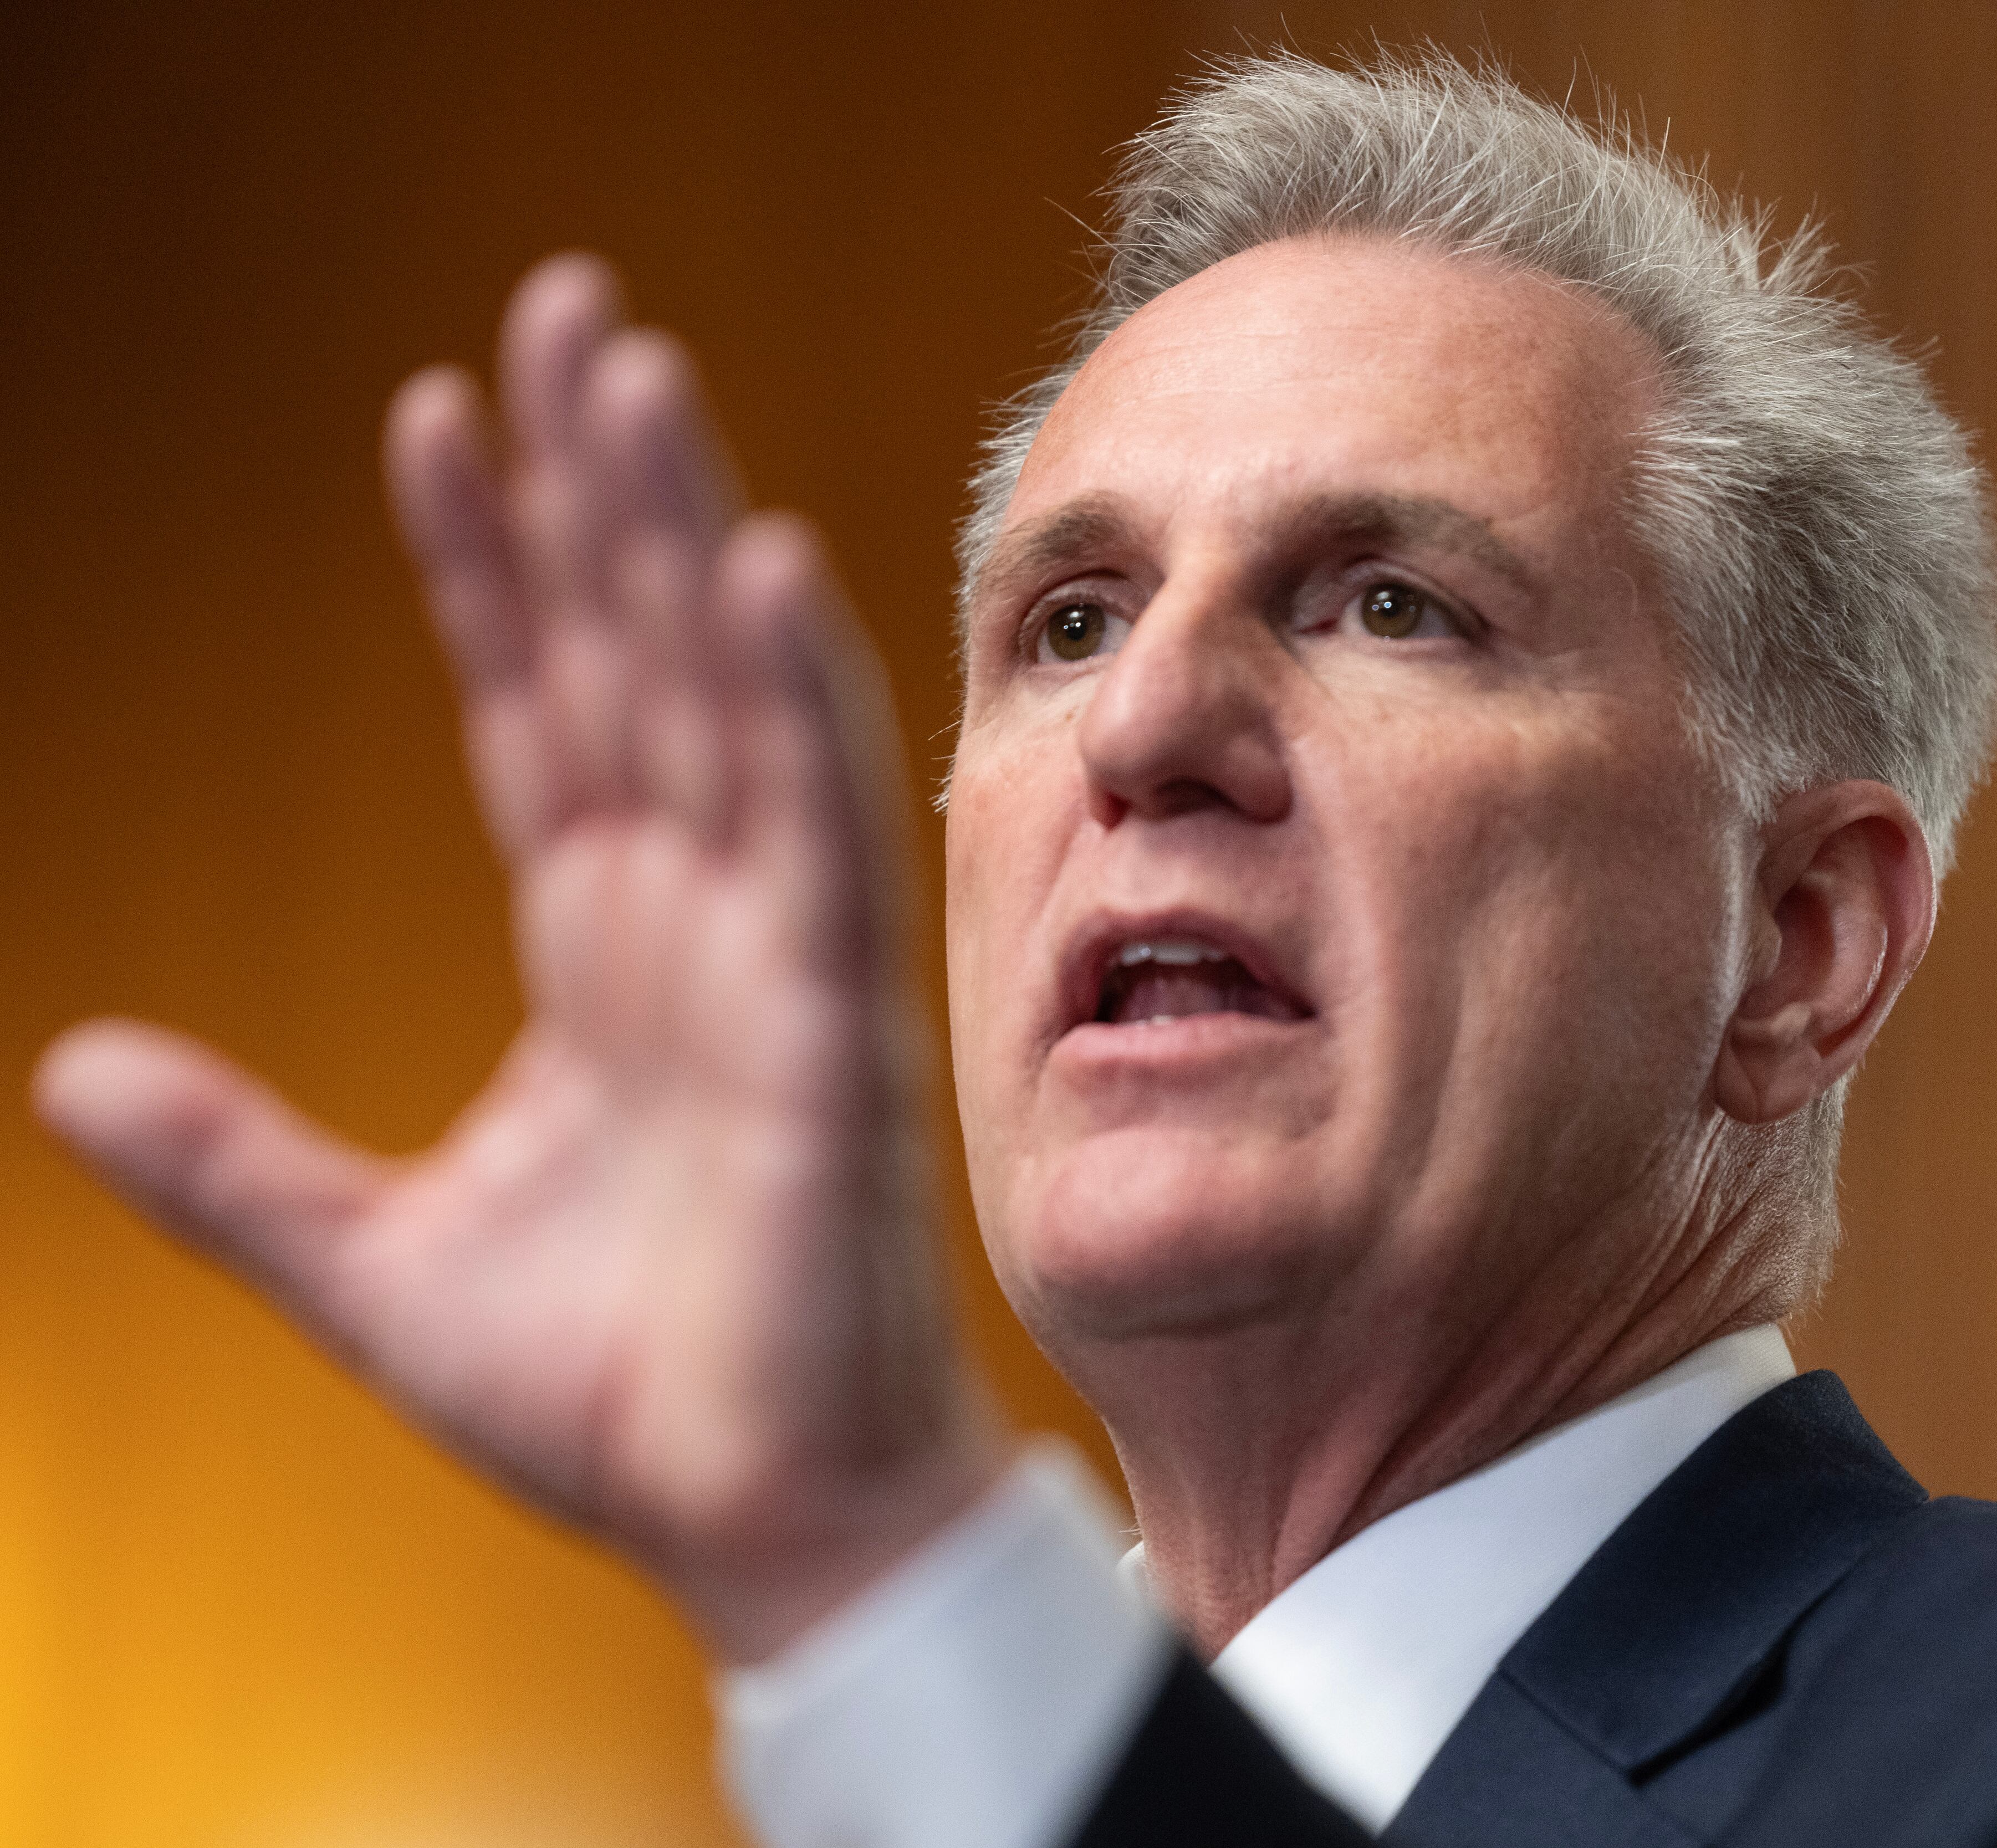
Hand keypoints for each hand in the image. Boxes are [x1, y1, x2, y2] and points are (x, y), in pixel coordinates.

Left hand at [31, 255, 1002, 1661]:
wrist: (753, 1525)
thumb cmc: (614, 1397)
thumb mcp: (369, 1264)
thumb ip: (233, 1164)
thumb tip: (69, 1072)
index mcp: (598, 963)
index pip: (532, 718)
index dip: (484, 572)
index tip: (435, 424)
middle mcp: (688, 927)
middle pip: (630, 662)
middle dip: (593, 488)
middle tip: (571, 314)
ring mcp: (767, 960)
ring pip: (719, 699)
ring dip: (675, 530)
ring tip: (632, 371)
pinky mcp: (828, 1022)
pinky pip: (816, 827)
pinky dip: (786, 693)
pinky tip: (751, 564)